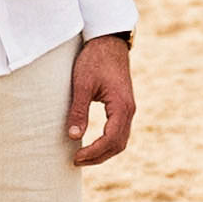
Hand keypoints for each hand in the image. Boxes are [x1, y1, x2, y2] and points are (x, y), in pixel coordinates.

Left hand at [61, 31, 137, 169]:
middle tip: (76, 161)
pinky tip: (93, 144)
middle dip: (98, 157)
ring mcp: (128, 108)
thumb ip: (78, 111)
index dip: (93, 152)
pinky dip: (108, 142)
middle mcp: (129, 110)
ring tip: (83, 156)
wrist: (108, 41)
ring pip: (121, 140)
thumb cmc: (94, 60)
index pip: (111, 140)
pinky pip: (120, 131)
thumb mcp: (82, 84)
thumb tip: (73, 136)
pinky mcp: (123, 106)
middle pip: (118, 144)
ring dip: (104, 152)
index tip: (75, 157)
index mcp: (122, 106)